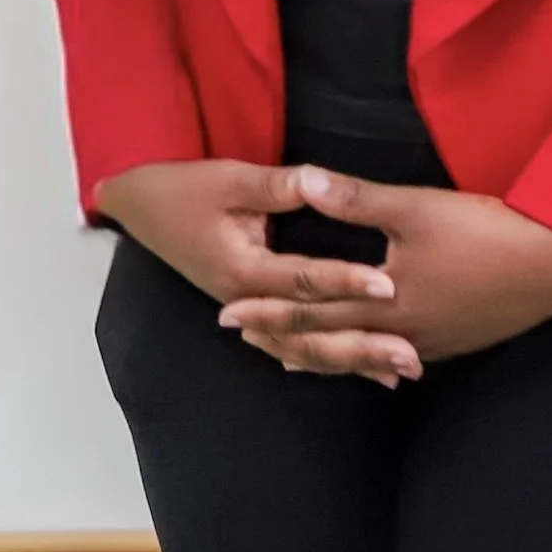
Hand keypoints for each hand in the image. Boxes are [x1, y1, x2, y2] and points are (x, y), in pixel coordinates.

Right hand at [93, 160, 422, 386]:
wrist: (140, 208)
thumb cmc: (183, 190)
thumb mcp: (230, 180)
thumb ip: (279, 186)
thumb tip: (320, 180)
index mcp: (242, 271)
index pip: (304, 282)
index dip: (346, 282)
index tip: (388, 286)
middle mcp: (247, 303)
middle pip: (312, 331)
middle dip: (363, 344)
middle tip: (411, 354)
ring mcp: (249, 313)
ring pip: (306, 348)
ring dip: (354, 360)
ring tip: (403, 371)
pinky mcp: (253, 311)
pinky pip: (296, 343)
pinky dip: (330, 356)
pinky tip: (365, 370)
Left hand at [218, 169, 551, 371]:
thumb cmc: (486, 232)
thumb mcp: (416, 206)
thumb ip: (356, 200)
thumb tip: (302, 179)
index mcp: (384, 301)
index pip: (310, 312)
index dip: (266, 312)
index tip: (227, 315)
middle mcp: (401, 334)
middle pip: (330, 344)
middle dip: (285, 341)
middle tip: (245, 341)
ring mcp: (430, 344)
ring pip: (361, 357)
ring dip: (323, 355)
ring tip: (293, 356)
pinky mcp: (456, 342)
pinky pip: (394, 359)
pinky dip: (365, 358)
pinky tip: (370, 358)